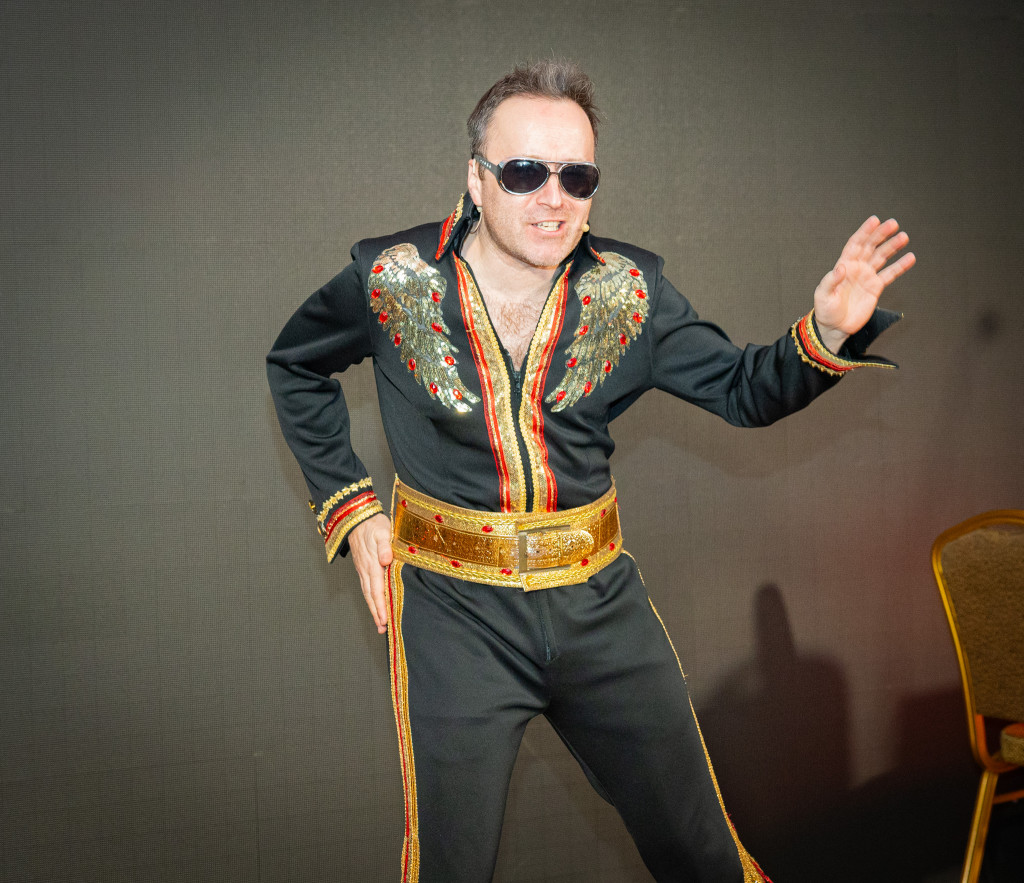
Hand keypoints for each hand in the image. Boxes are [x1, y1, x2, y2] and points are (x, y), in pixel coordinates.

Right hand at [348, 513, 393, 633]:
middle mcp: (365, 569)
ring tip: (379, 623)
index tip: (384, 619)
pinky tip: (374, 604)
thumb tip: (386, 560)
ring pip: (367, 593)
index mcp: (372, 563)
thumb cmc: (373, 523)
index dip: (380, 605)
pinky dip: (370, 598)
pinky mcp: (362, 567)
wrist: (357, 517)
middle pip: (371, 595)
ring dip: (373, 608)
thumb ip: (384, 546)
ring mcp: (362, 569)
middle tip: (382, 629)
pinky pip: (366, 586)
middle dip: (376, 613)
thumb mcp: (382, 531)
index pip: (377, 589)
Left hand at [813, 217, 915, 353]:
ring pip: (882, 257)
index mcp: (843, 266)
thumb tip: (842, 267)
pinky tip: (910, 258)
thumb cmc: (825, 310)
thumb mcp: (823, 295)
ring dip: (892, 247)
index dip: (864, 232)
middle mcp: (856, 268)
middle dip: (881, 234)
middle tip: (893, 224)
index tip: (874, 220)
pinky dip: (900, 266)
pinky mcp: (875, 288)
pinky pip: (890, 274)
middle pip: (870, 247)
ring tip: (904, 237)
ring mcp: (867, 276)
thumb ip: (831, 281)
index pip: (855, 244)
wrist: (835, 327)